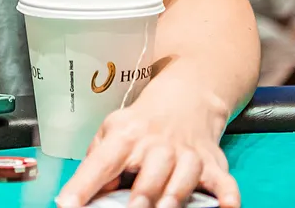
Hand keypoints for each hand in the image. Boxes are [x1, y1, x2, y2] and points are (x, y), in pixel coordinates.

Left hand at [57, 89, 236, 207]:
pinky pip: (223, 182)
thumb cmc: (143, 124)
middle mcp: (157, 146)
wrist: (186, 97)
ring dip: (174, 195)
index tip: (67, 205)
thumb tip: (82, 194)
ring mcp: (187, 155)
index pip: (101, 163)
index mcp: (125, 138)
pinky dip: (227, 195)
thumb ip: (98, 161)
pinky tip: (226, 206)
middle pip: (149, 174)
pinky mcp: (211, 164)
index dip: (83, 186)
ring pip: (183, 177)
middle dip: (140, 195)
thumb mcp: (112, 131)